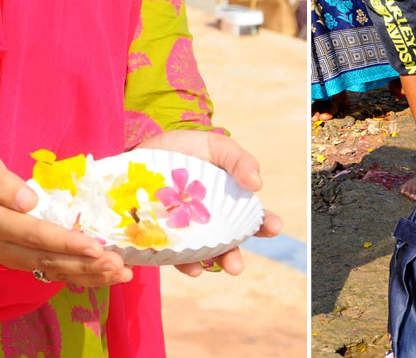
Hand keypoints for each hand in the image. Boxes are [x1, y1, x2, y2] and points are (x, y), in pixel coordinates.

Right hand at [0, 149, 131, 287]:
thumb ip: (0, 181)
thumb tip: (28, 201)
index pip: (33, 234)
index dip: (65, 243)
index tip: (94, 246)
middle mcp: (3, 247)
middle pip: (46, 260)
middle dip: (84, 264)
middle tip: (117, 264)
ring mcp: (12, 258)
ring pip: (51, 272)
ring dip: (87, 274)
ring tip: (119, 273)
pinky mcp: (22, 261)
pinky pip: (51, 273)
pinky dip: (80, 276)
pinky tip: (106, 276)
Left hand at [137, 130, 282, 276]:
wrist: (142, 153)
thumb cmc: (185, 148)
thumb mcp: (215, 146)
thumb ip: (239, 160)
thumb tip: (258, 184)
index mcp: (228, 200)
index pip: (252, 217)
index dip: (265, 224)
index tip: (274, 227)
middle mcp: (210, 221)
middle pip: (227, 243)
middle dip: (233, 257)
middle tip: (236, 266)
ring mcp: (186, 231)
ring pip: (202, 253)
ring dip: (209, 264)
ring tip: (211, 268)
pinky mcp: (162, 237)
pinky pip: (173, 254)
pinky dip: (183, 263)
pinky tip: (190, 266)